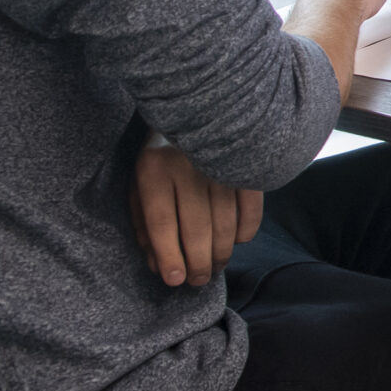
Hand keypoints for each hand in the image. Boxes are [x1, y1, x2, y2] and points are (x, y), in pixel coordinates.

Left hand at [131, 142, 260, 287]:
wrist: (194, 109)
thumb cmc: (161, 158)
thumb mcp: (140, 188)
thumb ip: (146, 227)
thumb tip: (160, 266)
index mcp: (153, 169)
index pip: (162, 222)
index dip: (169, 255)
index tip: (175, 280)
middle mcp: (188, 166)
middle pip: (196, 227)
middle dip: (198, 261)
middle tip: (199, 281)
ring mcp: (221, 164)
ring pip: (224, 222)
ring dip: (221, 252)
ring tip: (215, 267)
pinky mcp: (246, 165)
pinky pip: (251, 208)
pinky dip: (246, 230)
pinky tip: (236, 242)